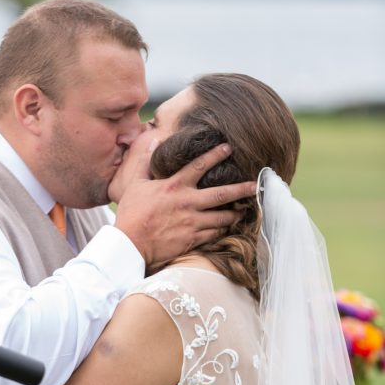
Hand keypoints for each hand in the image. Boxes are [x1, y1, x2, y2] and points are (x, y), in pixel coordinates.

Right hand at [114, 143, 256, 265]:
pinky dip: (222, 230)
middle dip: (241, 189)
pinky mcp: (192, 239)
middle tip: (255, 185)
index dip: (215, 154)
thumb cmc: (131, 214)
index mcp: (174, 186)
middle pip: (221, 194)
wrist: (130, 244)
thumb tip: (152, 140)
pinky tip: (227, 228)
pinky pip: (214, 234)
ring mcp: (192, 222)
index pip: (199, 166)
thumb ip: (146, 162)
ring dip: (235, 214)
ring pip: (222, 217)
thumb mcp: (135, 185)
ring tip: (244, 210)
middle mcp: (187, 202)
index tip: (229, 147)